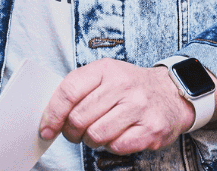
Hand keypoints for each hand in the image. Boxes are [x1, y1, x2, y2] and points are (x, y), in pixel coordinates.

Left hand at [39, 60, 192, 154]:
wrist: (170, 92)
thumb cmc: (130, 86)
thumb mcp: (105, 75)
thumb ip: (79, 89)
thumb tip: (50, 115)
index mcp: (105, 69)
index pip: (69, 90)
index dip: (53, 113)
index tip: (47, 128)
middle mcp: (122, 85)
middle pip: (79, 118)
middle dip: (71, 132)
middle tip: (75, 132)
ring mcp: (138, 107)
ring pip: (96, 135)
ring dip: (91, 140)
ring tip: (98, 133)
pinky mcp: (150, 129)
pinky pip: (117, 147)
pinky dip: (111, 147)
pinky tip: (117, 136)